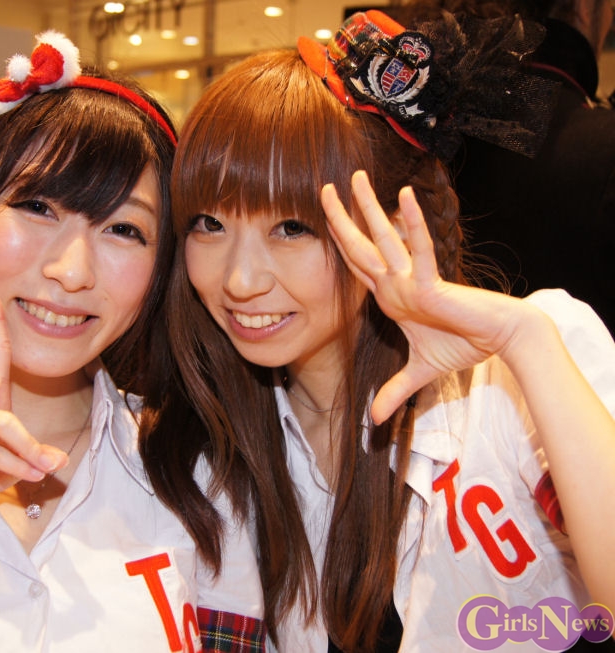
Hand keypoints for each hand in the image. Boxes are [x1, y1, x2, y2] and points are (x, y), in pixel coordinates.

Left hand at [322, 171, 531, 423]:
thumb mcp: (419, 374)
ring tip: (356, 178)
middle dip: (341, 218)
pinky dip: (411, 226)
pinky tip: (404, 198)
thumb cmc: (464, 345)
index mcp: (391, 296)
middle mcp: (397, 282)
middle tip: (324, 188)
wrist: (500, 339)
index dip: (339, 244)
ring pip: (383, 239)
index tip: (323, 222)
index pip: (357, 266)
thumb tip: (373, 420)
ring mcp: (411, 280)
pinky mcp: (431, 284)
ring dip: (368, 209)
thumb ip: (395, 392)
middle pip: (360, 246)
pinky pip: (418, 251)